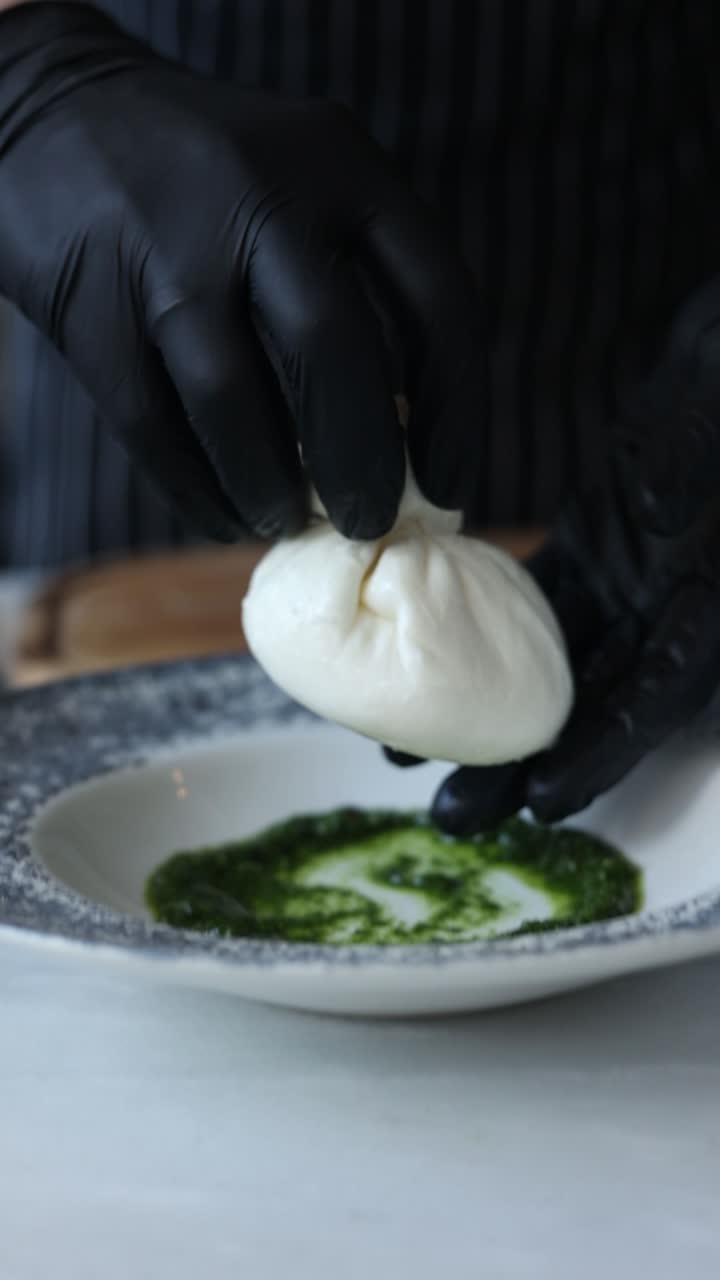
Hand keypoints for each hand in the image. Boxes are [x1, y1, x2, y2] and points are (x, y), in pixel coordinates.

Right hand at [0, 3, 485, 541]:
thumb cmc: (214, 181)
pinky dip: (198, 490)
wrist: (55, 115)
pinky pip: (152, 426)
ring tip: (287, 521)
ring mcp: (162, 247)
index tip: (449, 486)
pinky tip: (227, 514)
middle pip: (332, 351)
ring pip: (232, 400)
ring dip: (269, 487)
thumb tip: (407, 437)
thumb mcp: (307, 182)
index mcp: (340, 165)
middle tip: (367, 521)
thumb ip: (362, 278)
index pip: (437, 297)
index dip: (456, 410)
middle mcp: (256, 195)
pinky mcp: (89, 303)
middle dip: (360, 463)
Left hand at [420, 279, 719, 830]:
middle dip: (525, 764)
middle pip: (596, 702)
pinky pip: (531, 604)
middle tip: (453, 816)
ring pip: (552, 664)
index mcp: (710, 592)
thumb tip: (653, 509)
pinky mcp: (593, 550)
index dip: (609, 751)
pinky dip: (474, 632)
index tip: (545, 802)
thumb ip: (692, 461)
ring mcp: (628, 580)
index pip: (664, 690)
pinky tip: (414, 656)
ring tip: (407, 758)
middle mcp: (669, 602)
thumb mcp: (719, 406)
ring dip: (484, 710)